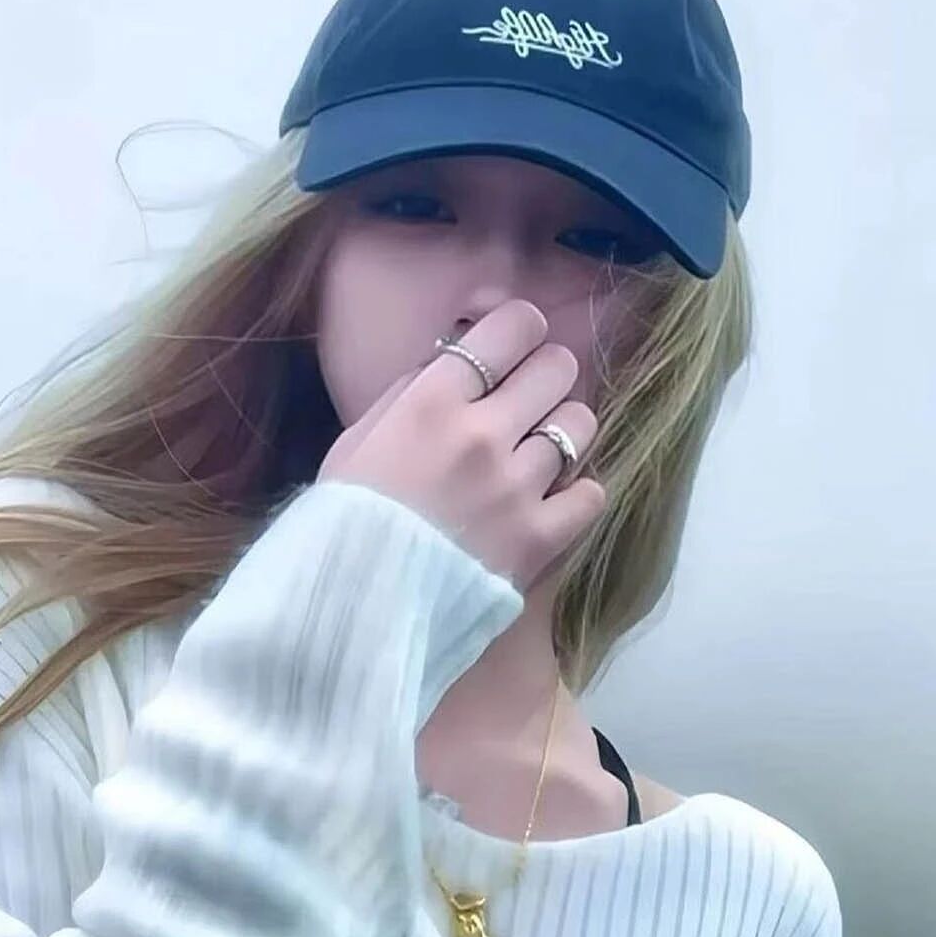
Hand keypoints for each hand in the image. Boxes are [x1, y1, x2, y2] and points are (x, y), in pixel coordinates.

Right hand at [316, 298, 605, 595]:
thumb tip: (453, 359)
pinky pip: (590, 493)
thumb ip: (408, 393)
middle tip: (531, 396)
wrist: (353, 608)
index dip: (521, 328)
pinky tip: (551, 499)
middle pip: (556, 368)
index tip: (517, 343)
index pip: (509, 329)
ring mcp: (516, 487)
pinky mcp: (540, 538)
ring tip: (538, 452)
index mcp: (431, 402)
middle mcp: (481, 434)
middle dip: (546, 374)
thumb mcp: (357, 440)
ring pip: (579, 425)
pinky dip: (576, 493)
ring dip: (562, 431)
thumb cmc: (344, 520)